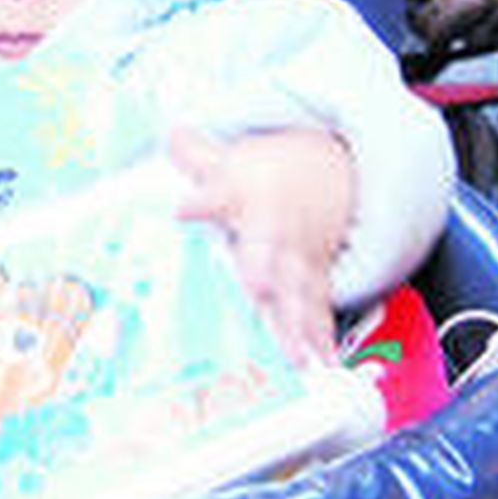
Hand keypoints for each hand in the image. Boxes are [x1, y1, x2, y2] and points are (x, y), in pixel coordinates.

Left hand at [169, 127, 354, 366]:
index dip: (202, 202)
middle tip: (256, 290)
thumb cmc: (267, 174)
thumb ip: (196, 155)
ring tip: (294, 353)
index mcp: (243, 195)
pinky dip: (322, 336)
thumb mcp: (231, 158)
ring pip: (296, 288)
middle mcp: (272, 230)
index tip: (183, 209)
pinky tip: (323, 363)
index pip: (219, 194)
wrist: (330, 174)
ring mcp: (297, 257)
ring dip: (294, 321)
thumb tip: (167, 134)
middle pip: (265, 249)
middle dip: (261, 270)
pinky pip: (319, 308)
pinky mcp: (315, 279)